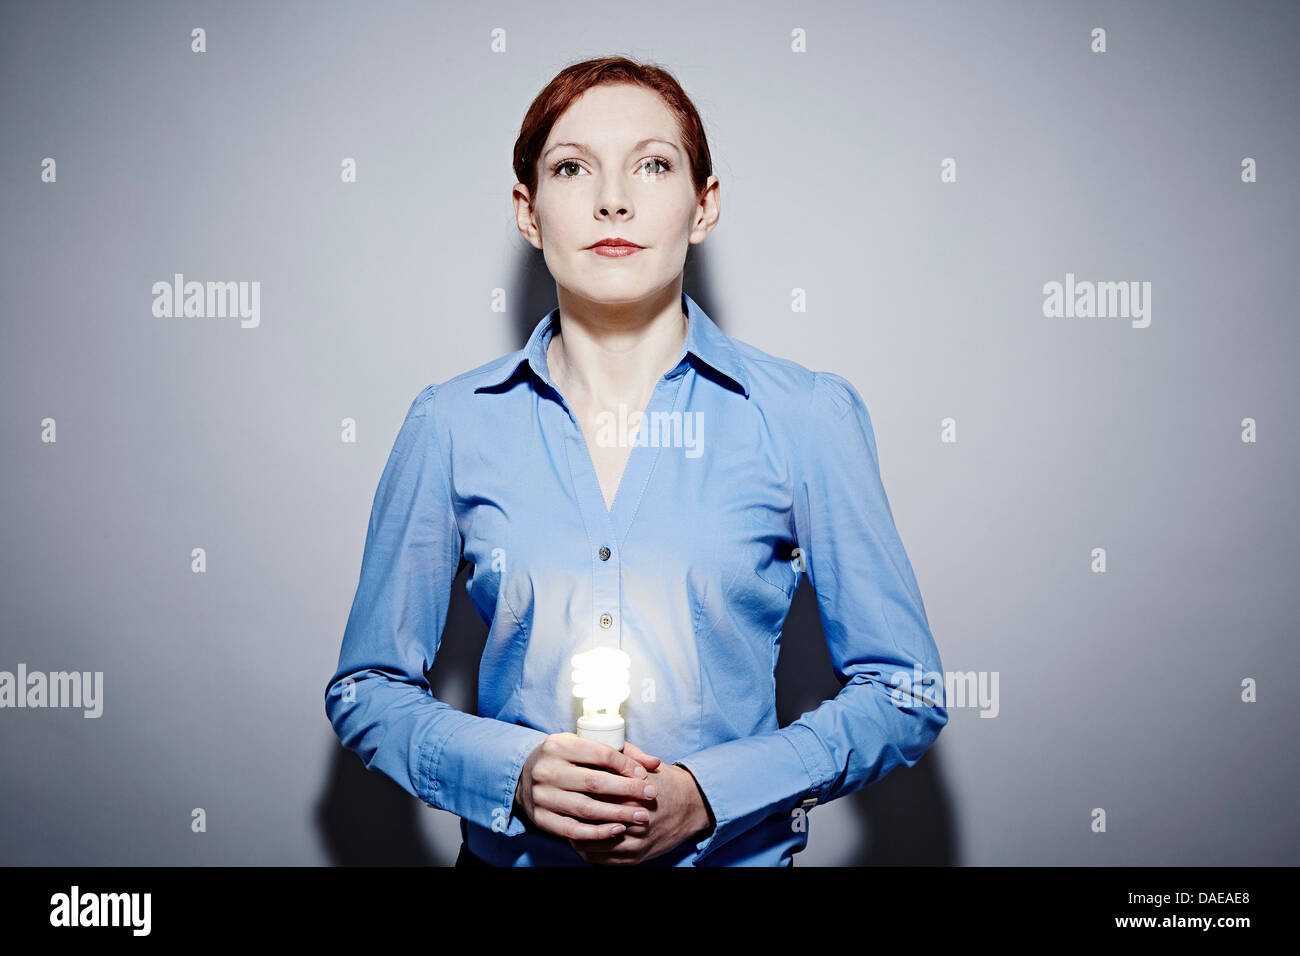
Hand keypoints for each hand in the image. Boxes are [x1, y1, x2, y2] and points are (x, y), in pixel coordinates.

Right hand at [513, 734, 660, 840]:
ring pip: (586, 808)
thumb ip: (622, 753)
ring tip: (641, 817)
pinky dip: (598, 832)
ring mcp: (542, 795)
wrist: (525, 775)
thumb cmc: (566, 759)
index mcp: (559, 744)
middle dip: (628, 790)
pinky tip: (617, 830)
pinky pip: (573, 830)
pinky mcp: (541, 818)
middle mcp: (547, 769)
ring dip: (618, 814)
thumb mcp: (586, 746)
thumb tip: (654, 763)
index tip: (645, 775)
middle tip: (651, 796)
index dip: (626, 765)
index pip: (600, 754)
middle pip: (595, 782)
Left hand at [568, 760, 712, 864]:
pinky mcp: (635, 857)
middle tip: (561, 801)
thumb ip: (621, 753)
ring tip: (567, 820)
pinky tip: (579, 838)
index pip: (594, 791)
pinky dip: (586, 849)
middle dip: (572, 810)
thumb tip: (592, 746)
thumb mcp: (644, 762)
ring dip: (575, 832)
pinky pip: (600, 858)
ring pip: (591, 841)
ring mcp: (634, 841)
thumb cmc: (664, 782)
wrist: (692, 806)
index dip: (577, 786)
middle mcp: (633, 819)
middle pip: (590, 817)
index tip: (566, 781)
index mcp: (632, 793)